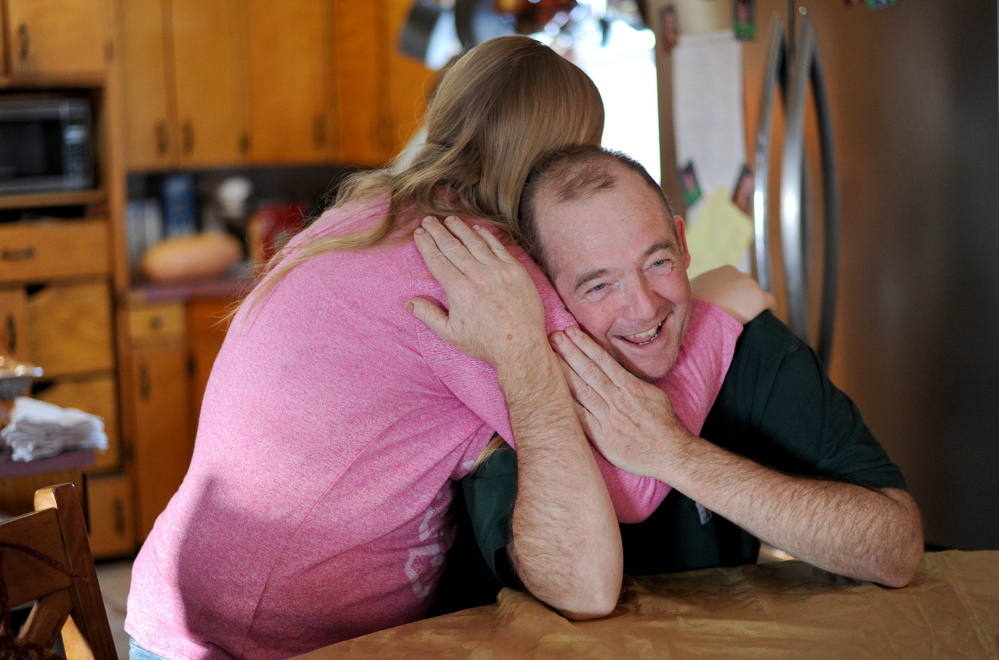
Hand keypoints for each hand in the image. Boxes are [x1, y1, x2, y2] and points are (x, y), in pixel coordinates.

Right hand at [407, 216, 547, 367]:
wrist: (521, 347)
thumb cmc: (485, 344)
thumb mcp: (450, 334)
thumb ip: (428, 315)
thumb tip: (409, 302)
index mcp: (458, 290)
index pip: (437, 259)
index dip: (426, 244)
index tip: (419, 233)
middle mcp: (477, 275)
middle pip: (452, 246)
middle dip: (438, 231)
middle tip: (428, 220)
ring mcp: (498, 271)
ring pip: (474, 242)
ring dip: (460, 228)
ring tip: (449, 220)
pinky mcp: (516, 271)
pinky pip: (498, 247)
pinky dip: (485, 235)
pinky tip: (476, 229)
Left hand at [550, 326, 692, 477]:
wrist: (673, 454)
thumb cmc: (664, 425)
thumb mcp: (653, 395)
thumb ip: (632, 383)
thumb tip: (616, 371)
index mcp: (631, 387)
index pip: (604, 361)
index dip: (586, 345)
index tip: (571, 332)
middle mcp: (618, 400)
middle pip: (589, 371)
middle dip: (570, 352)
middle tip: (554, 336)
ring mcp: (609, 418)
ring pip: (582, 390)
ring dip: (565, 372)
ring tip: (550, 356)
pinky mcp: (602, 437)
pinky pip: (581, 417)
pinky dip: (567, 403)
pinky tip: (553, 391)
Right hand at [691, 265, 774, 323]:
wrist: (704, 314)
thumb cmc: (694, 304)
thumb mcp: (692, 289)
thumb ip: (698, 287)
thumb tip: (693, 293)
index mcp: (725, 271)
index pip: (733, 280)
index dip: (731, 292)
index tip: (726, 303)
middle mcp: (740, 274)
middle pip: (745, 286)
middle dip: (741, 297)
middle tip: (734, 312)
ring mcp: (751, 285)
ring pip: (755, 295)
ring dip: (752, 303)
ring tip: (746, 317)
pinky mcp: (760, 298)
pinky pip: (770, 302)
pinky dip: (769, 309)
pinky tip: (766, 317)